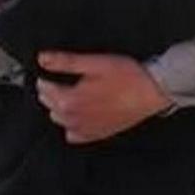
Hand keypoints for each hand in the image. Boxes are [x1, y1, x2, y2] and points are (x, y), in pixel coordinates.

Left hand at [33, 52, 172, 144]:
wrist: (152, 92)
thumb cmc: (127, 76)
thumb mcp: (94, 63)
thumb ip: (65, 62)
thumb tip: (42, 59)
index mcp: (70, 101)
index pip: (44, 89)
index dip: (44, 77)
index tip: (47, 71)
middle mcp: (74, 119)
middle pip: (49, 105)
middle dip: (50, 92)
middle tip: (58, 80)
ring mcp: (86, 130)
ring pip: (59, 119)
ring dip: (59, 107)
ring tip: (68, 94)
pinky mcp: (97, 135)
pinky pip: (74, 135)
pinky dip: (72, 125)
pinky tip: (79, 114)